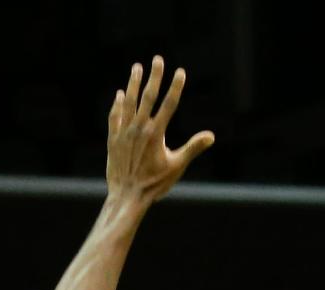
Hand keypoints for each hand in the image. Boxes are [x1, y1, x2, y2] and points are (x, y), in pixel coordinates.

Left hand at [106, 57, 213, 207]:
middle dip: (154, 76)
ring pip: (129, 101)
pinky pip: (115, 116)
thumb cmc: (154, 184)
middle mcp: (139, 128)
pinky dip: (118, 104)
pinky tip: (120, 95)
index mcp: (156, 133)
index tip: (180, 72)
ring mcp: (124, 132)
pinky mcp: (113, 139)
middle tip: (158, 59)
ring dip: (133, 83)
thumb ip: (193, 148)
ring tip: (136, 68)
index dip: (175, 87)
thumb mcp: (177, 166)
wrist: (127, 196)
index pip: (169, 104)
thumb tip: (211, 136)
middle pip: (148, 96)